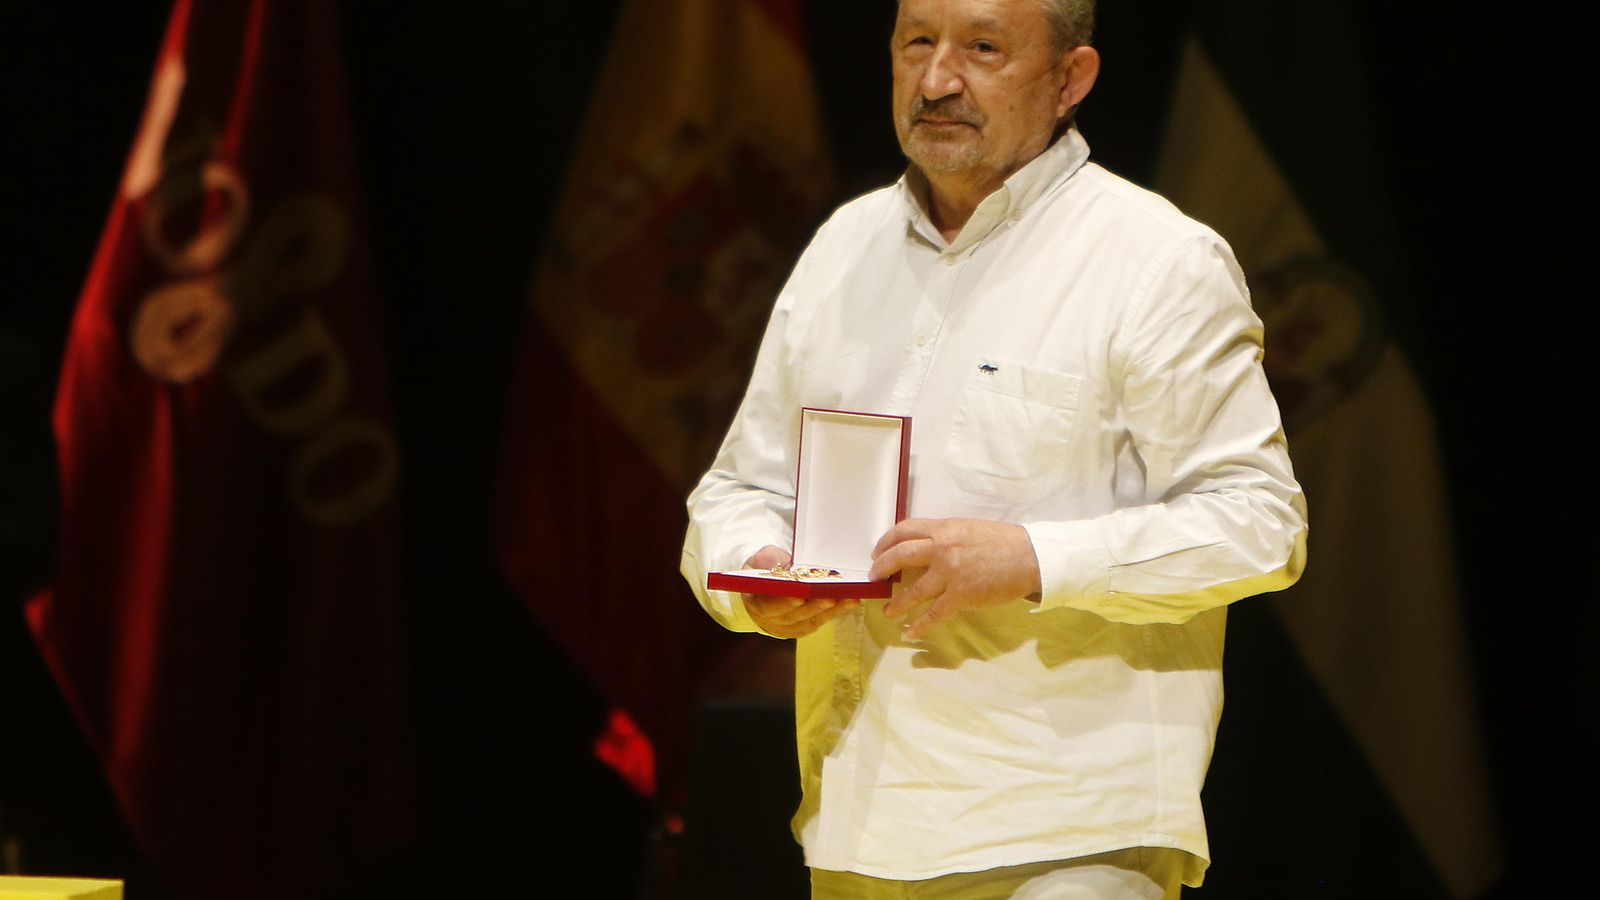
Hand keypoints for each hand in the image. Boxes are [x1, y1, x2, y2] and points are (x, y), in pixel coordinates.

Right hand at [740, 545, 859, 638]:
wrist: (766, 584)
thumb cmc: (763, 569)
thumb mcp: (760, 559)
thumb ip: (768, 561)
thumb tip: (783, 566)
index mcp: (756, 603)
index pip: (768, 606)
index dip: (784, 602)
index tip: (799, 596)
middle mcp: (771, 620)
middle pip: (795, 615)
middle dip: (814, 606)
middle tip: (831, 596)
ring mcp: (788, 627)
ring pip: (811, 620)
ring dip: (832, 610)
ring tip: (849, 598)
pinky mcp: (804, 627)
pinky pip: (821, 620)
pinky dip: (837, 611)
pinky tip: (850, 602)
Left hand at [868, 518, 1040, 640]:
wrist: (1030, 557)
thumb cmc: (1004, 542)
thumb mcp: (969, 529)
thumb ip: (946, 536)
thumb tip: (926, 547)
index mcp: (944, 529)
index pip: (905, 530)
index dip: (886, 541)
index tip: (878, 551)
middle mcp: (942, 549)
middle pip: (900, 556)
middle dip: (882, 567)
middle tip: (874, 576)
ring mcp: (950, 574)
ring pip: (913, 591)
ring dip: (897, 603)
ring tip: (887, 610)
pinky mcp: (961, 596)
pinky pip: (933, 613)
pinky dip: (920, 624)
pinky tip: (911, 631)